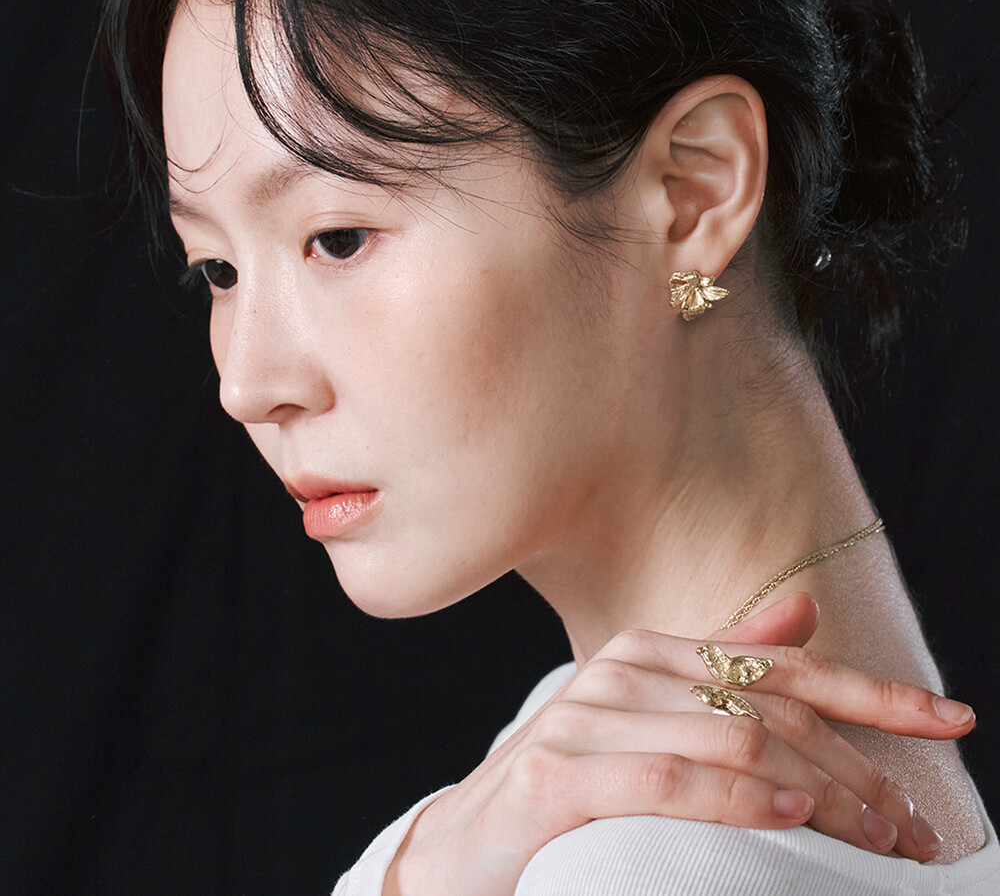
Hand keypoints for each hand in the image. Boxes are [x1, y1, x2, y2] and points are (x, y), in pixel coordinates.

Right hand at [383, 592, 974, 895]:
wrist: (461, 853)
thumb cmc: (568, 795)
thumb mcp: (652, 728)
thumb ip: (723, 671)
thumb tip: (804, 613)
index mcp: (651, 654)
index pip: (783, 669)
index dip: (874, 693)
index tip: (951, 719)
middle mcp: (623, 671)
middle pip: (772, 710)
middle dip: (861, 768)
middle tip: (915, 832)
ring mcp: (587, 718)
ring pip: (736, 742)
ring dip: (822, 793)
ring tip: (877, 841)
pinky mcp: (557, 774)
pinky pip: (669, 780)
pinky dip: (739, 800)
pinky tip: (791, 820)